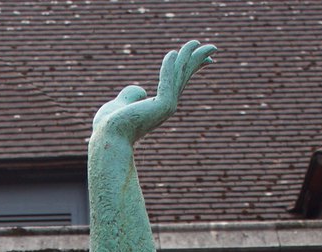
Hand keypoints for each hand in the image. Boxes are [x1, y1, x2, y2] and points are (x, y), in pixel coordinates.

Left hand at [91, 40, 214, 143]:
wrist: (108, 140)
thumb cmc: (110, 127)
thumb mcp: (120, 104)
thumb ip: (131, 95)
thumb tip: (140, 91)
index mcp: (158, 106)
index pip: (178, 82)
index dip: (189, 68)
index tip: (203, 59)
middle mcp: (166, 106)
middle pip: (184, 77)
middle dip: (197, 60)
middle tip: (213, 48)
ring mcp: (165, 107)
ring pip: (179, 76)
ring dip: (188, 58)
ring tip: (196, 43)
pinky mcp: (161, 106)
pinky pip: (166, 81)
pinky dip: (169, 67)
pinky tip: (172, 54)